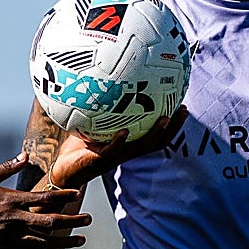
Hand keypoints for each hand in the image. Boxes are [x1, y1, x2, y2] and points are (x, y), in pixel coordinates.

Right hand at [0, 154, 90, 248]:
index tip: (77, 194)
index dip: (63, 196)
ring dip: (66, 240)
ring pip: (46, 240)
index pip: (44, 198)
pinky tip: (58, 246)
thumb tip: (25, 156)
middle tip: (89, 219)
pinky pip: (33, 248)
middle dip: (72, 220)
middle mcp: (16, 219)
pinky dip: (48, 246)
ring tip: (82, 240)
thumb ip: (7, 167)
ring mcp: (13, 235)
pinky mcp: (8, 246)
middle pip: (51, 221)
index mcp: (12, 200)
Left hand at [52, 105, 188, 188]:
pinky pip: (114, 150)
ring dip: (155, 133)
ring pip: (142, 146)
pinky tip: (124, 131)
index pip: (156, 133)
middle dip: (174, 127)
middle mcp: (127, 150)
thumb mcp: (89, 123)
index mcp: (129, 143)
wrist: (64, 170)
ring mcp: (116, 155)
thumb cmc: (77, 147)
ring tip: (164, 119)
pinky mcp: (102, 159)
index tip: (181, 105)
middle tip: (183, 110)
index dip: (171, 123)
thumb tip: (99, 79)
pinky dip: (120, 141)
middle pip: (159, 140)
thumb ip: (97, 106)